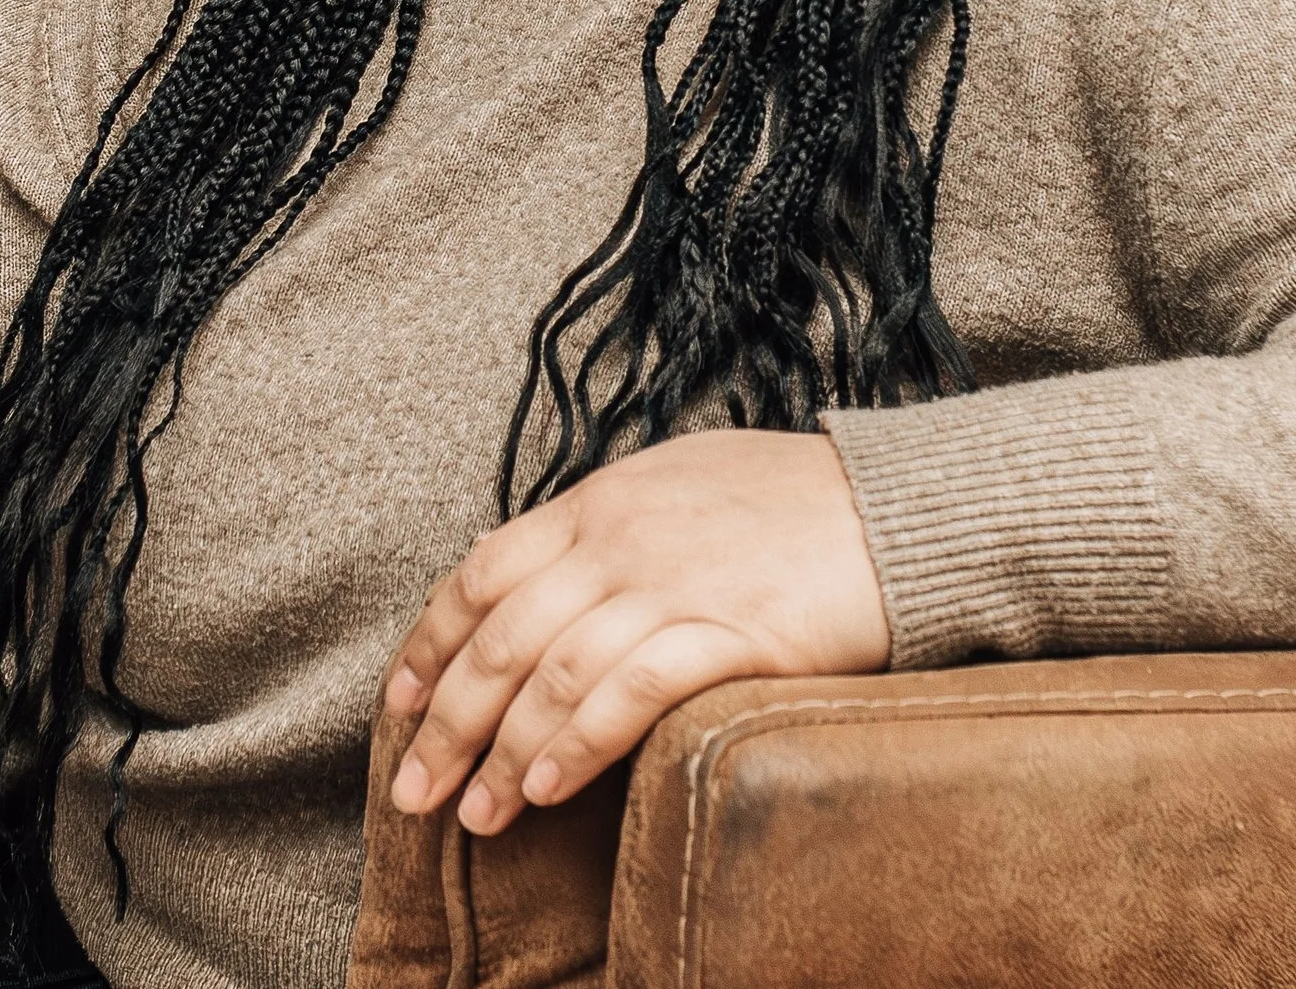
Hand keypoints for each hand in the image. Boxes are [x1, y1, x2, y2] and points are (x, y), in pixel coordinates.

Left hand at [384, 428, 891, 834]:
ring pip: (553, 673)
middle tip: (411, 791)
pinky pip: (630, 692)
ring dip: (502, 753)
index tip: (398, 704)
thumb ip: (607, 522)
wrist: (897, 507)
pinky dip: (577, 746)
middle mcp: (621, 537)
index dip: (429, 642)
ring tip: (476, 814)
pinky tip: (549, 791)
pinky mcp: (729, 632)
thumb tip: (533, 556)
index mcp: (602, 499)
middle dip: (444, 721)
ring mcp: (673, 583)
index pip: (483, 571)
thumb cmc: (793, 501)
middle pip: (502, 635)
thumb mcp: (679, 481)